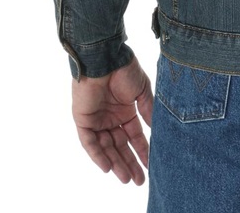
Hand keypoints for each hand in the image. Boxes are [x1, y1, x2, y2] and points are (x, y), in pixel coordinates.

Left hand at [71, 55, 153, 184]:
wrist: (106, 58)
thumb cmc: (125, 69)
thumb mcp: (142, 91)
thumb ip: (148, 110)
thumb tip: (157, 130)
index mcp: (125, 111)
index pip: (133, 136)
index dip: (142, 151)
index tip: (151, 165)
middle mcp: (110, 118)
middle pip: (120, 146)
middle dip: (130, 163)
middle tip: (139, 180)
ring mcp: (97, 120)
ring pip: (106, 148)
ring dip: (116, 164)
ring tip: (127, 179)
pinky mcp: (83, 120)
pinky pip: (90, 143)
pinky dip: (98, 156)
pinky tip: (108, 168)